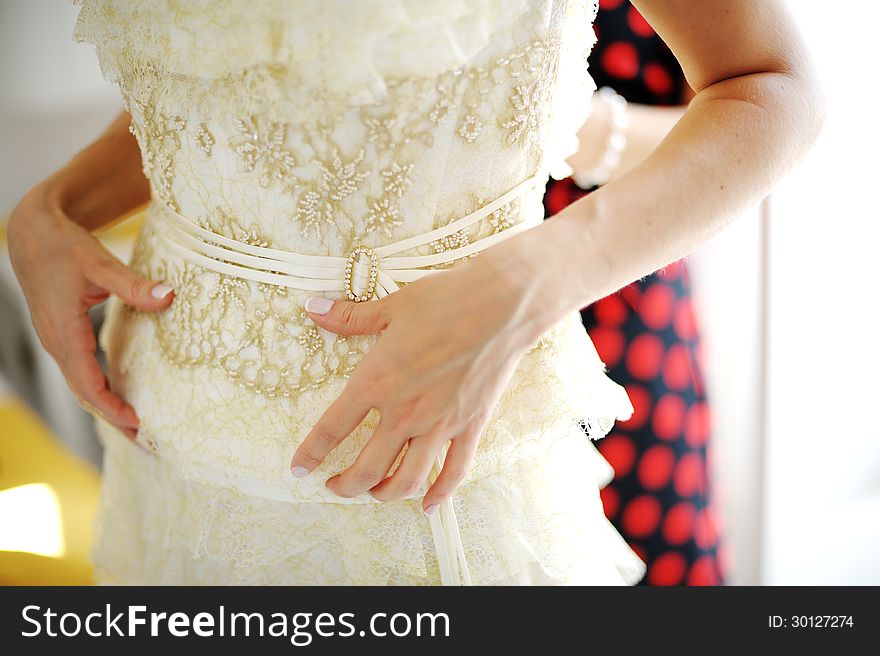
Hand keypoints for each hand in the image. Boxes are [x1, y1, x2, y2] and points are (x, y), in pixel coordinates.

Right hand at [6, 185, 174, 442]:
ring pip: (82, 386)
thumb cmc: (64, 245)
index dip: (113, 410)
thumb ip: (134, 285)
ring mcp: (57, 341)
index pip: (88, 385)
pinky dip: (101, 391)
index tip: (140, 427)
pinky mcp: (62, 336)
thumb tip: (170, 296)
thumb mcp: (100, 263)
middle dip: (115, 421)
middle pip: (85, 395)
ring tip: (141, 430)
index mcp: (64, 333)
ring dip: (108, 409)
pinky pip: (81, 373)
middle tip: (149, 444)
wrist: (33, 231)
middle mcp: (57, 343)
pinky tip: (123, 399)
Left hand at [289, 253, 541, 512]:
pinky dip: (439, 493)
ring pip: (407, 479)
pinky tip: (427, 504)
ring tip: (375, 493)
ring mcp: (439, 424)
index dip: (310, 454)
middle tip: (335, 487)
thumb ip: (350, 318)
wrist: (501, 306)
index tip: (298, 469)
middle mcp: (404, 412)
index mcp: (377, 382)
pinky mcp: (469, 426)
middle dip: (346, 486)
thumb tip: (313, 308)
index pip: (332, 429)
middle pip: (367, 469)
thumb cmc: (446, 301)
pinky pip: (453, 471)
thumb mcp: (392, 307)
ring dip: (385, 494)